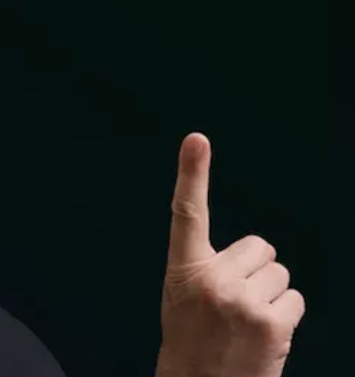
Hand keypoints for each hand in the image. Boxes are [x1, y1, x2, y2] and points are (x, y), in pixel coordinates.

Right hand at [156, 133, 305, 376]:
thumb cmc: (192, 339)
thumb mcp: (184, 295)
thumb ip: (211, 267)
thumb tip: (259, 255)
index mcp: (183, 268)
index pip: (187, 212)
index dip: (192, 173)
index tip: (196, 139)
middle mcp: (211, 278)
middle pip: (260, 247)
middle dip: (255, 270)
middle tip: (235, 302)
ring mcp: (241, 300)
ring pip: (280, 274)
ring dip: (270, 295)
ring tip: (247, 323)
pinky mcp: (271, 322)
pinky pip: (294, 299)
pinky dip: (284, 316)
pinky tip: (263, 337)